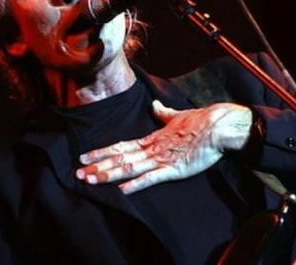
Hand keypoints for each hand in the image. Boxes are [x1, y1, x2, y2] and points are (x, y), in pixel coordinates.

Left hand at [75, 100, 252, 193]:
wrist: (218, 126)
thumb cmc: (201, 121)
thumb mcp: (178, 115)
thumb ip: (164, 113)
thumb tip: (154, 105)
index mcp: (153, 138)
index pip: (121, 146)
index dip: (101, 152)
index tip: (84, 156)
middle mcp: (152, 149)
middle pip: (119, 158)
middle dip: (97, 166)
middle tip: (77, 173)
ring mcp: (162, 159)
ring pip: (130, 167)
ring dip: (109, 174)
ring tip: (91, 180)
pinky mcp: (174, 169)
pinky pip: (152, 178)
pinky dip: (137, 184)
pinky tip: (123, 190)